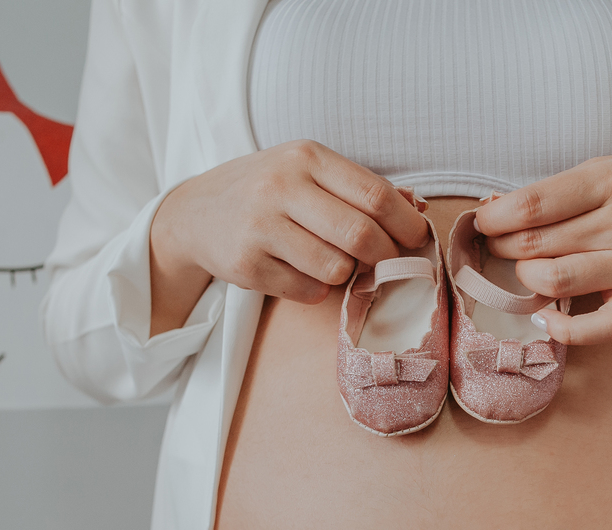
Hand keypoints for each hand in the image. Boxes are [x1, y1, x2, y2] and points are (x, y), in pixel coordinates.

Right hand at [148, 140, 429, 334]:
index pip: (375, 195)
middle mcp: (280, 186)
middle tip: (385, 262)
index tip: (416, 239)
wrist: (195, 213)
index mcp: (306, 157)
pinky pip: (308, 291)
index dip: (406, 224)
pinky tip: (299, 271)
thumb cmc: (268, 191)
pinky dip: (315, 289)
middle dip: (385, 256)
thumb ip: (360, 188)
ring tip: (333, 262)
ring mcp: (260, 226)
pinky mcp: (246, 265)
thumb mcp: (309, 171)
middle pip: (361, 235)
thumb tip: (415, 208)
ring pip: (337, 268)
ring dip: (347, 274)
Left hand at [473, 153, 611, 370]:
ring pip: (555, 280)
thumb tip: (503, 209)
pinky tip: (549, 319)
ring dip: (525, 279)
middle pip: (534, 244)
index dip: (493, 219)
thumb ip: (568, 188)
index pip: (531, 205)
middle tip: (496, 247)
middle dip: (501, 248)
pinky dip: (567, 330)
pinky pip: (600, 327)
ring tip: (525, 271)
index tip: (482, 223)